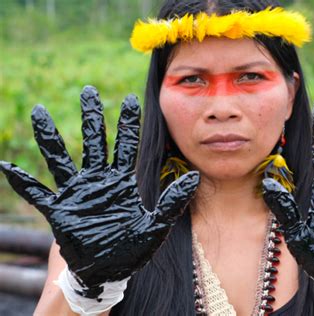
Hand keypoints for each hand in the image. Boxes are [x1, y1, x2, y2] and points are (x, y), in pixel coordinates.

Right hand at [0, 86, 199, 297]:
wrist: (109, 271)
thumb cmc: (133, 248)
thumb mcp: (157, 225)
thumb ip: (173, 201)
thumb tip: (195, 176)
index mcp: (122, 181)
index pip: (126, 145)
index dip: (128, 123)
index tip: (129, 98)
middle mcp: (98, 180)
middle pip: (94, 141)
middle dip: (91, 116)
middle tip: (88, 90)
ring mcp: (77, 193)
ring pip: (61, 159)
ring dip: (50, 137)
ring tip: (40, 111)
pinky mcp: (59, 210)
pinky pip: (38, 194)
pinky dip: (23, 182)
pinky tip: (8, 167)